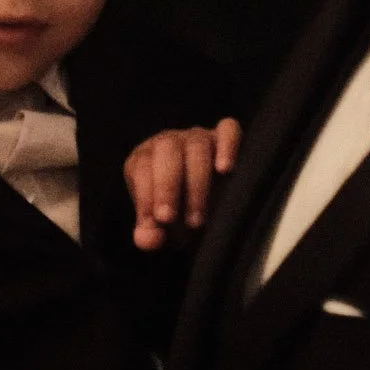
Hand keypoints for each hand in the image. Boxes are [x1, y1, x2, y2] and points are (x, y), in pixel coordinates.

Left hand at [125, 119, 241, 250]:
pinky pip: (228, 130)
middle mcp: (168, 142)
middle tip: (172, 219)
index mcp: (144, 159)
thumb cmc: (177, 214)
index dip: (147, 193)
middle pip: (166, 151)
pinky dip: (228, 145)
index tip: (159, 220)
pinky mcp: (224, 136)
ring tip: (197, 218)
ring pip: (197, 146)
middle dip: (168, 186)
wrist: (202, 206)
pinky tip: (226, 169)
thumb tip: (145, 240)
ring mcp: (197, 136)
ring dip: (197, 182)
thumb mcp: (162, 228)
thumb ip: (150, 233)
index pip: (141, 167)